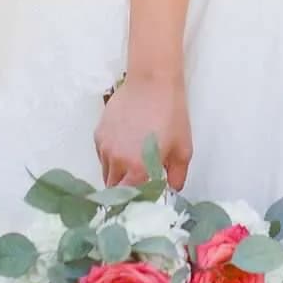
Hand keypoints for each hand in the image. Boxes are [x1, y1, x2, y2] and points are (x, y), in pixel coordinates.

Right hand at [93, 73, 191, 190]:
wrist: (152, 81)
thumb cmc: (171, 114)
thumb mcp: (183, 149)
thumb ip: (177, 177)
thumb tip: (170, 191)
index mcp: (137, 169)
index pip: (129, 199)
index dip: (136, 202)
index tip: (143, 199)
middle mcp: (116, 161)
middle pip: (114, 189)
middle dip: (125, 190)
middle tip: (138, 183)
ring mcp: (104, 147)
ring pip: (106, 172)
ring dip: (117, 174)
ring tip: (133, 161)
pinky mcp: (99, 134)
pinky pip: (102, 155)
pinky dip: (111, 157)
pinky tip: (126, 145)